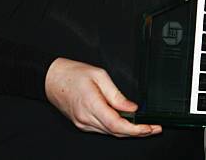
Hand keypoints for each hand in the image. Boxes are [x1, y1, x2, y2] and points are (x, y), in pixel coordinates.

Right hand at [45, 57, 161, 137]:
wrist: (51, 78)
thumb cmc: (72, 73)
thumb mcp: (99, 75)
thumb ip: (116, 94)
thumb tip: (132, 108)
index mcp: (91, 104)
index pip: (118, 125)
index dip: (136, 129)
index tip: (150, 127)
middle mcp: (86, 119)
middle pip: (116, 132)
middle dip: (138, 133)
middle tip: (154, 128)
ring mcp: (83, 124)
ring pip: (110, 133)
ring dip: (128, 132)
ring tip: (144, 126)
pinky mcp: (82, 124)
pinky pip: (103, 129)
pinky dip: (116, 128)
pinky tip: (125, 123)